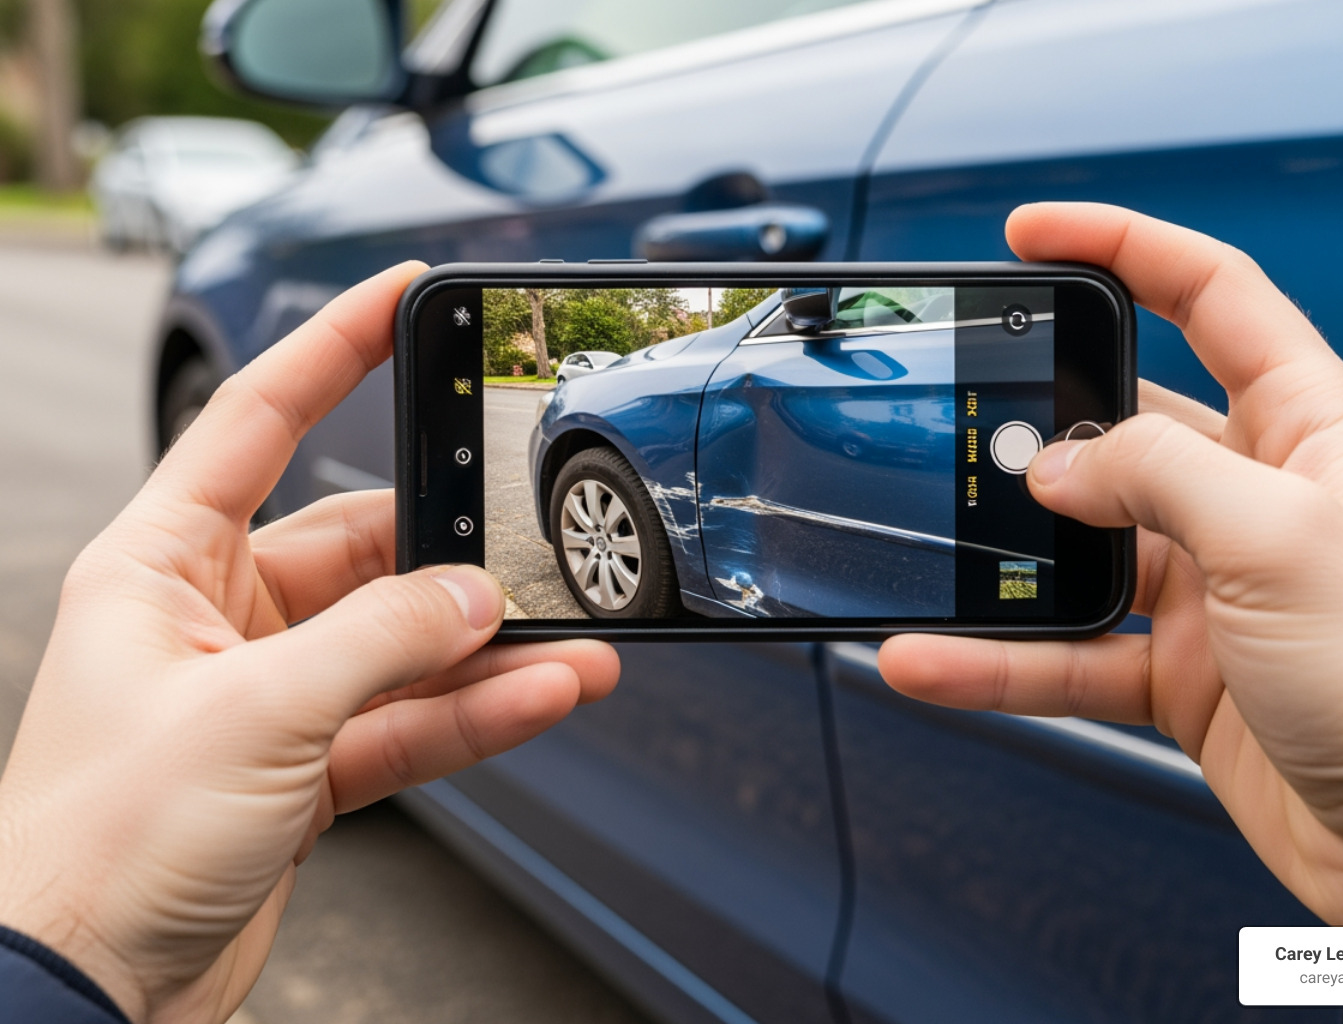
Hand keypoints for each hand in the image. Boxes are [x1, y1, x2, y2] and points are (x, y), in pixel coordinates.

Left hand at [0, 263, 618, 1022]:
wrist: (81, 992)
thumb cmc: (98, 845)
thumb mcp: (252, 715)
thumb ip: (379, 641)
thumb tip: (475, 595)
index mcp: (161, 566)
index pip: (256, 420)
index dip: (334, 348)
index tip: (405, 298)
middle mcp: (215, 618)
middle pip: (361, 547)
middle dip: (451, 556)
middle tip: (531, 550)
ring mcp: (270, 695)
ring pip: (401, 644)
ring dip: (487, 648)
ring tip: (574, 644)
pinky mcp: (308, 767)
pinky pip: (411, 719)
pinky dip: (476, 712)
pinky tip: (542, 697)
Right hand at [880, 203, 1342, 925]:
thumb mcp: (1281, 536)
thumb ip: (1158, 476)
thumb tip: (1058, 466)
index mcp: (1308, 427)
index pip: (1212, 294)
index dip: (1122, 247)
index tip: (1032, 234)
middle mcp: (1255, 497)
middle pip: (1123, 425)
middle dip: (1040, 423)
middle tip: (964, 421)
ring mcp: (1211, 587)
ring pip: (1079, 550)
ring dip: (1002, 560)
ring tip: (932, 549)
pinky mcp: (1176, 672)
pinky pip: (1065, 651)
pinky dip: (998, 659)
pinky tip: (936, 658)